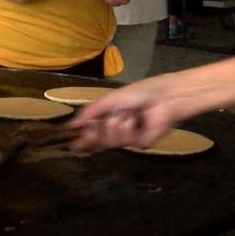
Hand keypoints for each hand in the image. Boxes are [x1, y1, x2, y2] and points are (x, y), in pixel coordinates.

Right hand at [65, 74, 188, 150]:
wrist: (163, 95)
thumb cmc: (140, 92)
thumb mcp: (110, 99)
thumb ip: (90, 112)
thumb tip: (71, 124)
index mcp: (112, 119)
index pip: (95, 134)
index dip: (84, 140)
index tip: (73, 143)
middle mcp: (121, 130)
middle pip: (100, 142)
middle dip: (95, 135)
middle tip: (92, 129)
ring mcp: (132, 138)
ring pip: (112, 142)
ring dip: (114, 126)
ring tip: (124, 114)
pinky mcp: (143, 142)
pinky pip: (127, 141)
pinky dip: (127, 128)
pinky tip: (134, 118)